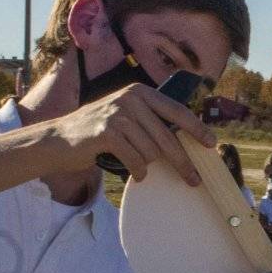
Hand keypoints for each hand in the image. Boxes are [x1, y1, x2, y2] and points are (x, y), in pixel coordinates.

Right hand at [41, 84, 206, 183]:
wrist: (60, 139)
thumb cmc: (99, 131)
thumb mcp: (127, 115)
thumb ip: (152, 121)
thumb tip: (188, 140)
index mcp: (140, 92)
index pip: (177, 111)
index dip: (197, 129)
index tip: (211, 144)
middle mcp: (131, 98)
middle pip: (168, 138)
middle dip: (183, 162)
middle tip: (193, 180)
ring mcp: (118, 114)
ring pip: (152, 152)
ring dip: (149, 165)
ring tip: (139, 166)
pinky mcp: (107, 133)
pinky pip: (136, 160)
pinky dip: (138, 171)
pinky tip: (135, 173)